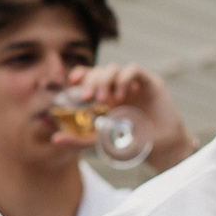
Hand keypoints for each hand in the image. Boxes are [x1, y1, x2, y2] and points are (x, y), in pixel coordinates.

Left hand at [68, 63, 195, 170]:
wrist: (160, 148)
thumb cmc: (130, 143)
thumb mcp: (100, 142)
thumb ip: (78, 140)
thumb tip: (55, 140)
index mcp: (104, 95)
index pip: (88, 75)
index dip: (79, 73)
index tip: (72, 81)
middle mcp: (116, 86)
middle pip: (99, 71)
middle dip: (91, 81)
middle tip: (89, 98)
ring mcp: (133, 83)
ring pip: (113, 68)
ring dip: (106, 80)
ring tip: (106, 100)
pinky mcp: (149, 82)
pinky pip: (133, 70)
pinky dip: (124, 78)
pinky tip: (122, 95)